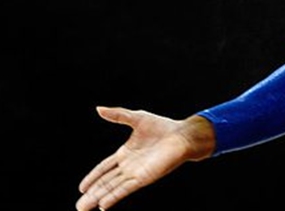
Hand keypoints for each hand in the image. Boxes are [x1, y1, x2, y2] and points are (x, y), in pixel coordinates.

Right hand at [76, 106, 213, 210]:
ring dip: (98, 197)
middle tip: (78, 207)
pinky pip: (125, 188)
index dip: (93, 177)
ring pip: (112, 188)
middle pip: (106, 182)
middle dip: (91, 193)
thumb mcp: (137, 118)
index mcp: (126, 153)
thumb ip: (118, 115)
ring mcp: (136, 173)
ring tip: (83, 208)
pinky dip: (114, 196)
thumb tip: (99, 108)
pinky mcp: (144, 177)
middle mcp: (129, 166)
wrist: (182, 135)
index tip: (81, 188)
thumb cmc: (163, 127)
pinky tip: (103, 205)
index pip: (104, 168)